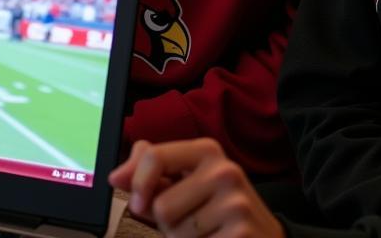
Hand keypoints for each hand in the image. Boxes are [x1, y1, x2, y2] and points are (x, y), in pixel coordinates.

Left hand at [109, 138, 285, 237]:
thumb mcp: (187, 180)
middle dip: (168, 223)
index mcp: (206, 150)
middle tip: (192, 220)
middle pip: (161, 206)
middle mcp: (224, 171)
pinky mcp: (241, 235)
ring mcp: (236, 205)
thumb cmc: (216, 208)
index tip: (138, 203)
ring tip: (206, 232)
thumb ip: (152, 170)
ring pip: (175, 233)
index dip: (138, 183)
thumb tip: (116, 175)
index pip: (155, 156)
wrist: (265, 236)